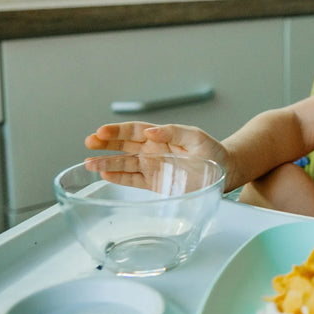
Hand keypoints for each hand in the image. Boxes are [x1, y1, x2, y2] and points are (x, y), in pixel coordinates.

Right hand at [84, 121, 229, 187]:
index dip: (117, 131)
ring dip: (106, 163)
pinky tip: (105, 175)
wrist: (224, 171)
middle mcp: (152, 151)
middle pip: (123, 145)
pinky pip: (133, 180)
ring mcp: (152, 167)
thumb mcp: (196, 137)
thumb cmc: (212, 151)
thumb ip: (174, 132)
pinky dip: (119, 178)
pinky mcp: (155, 183)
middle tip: (89, 142)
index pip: (134, 131)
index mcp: (160, 136)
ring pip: (124, 164)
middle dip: (105, 144)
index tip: (102, 131)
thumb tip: (151, 132)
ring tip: (89, 163)